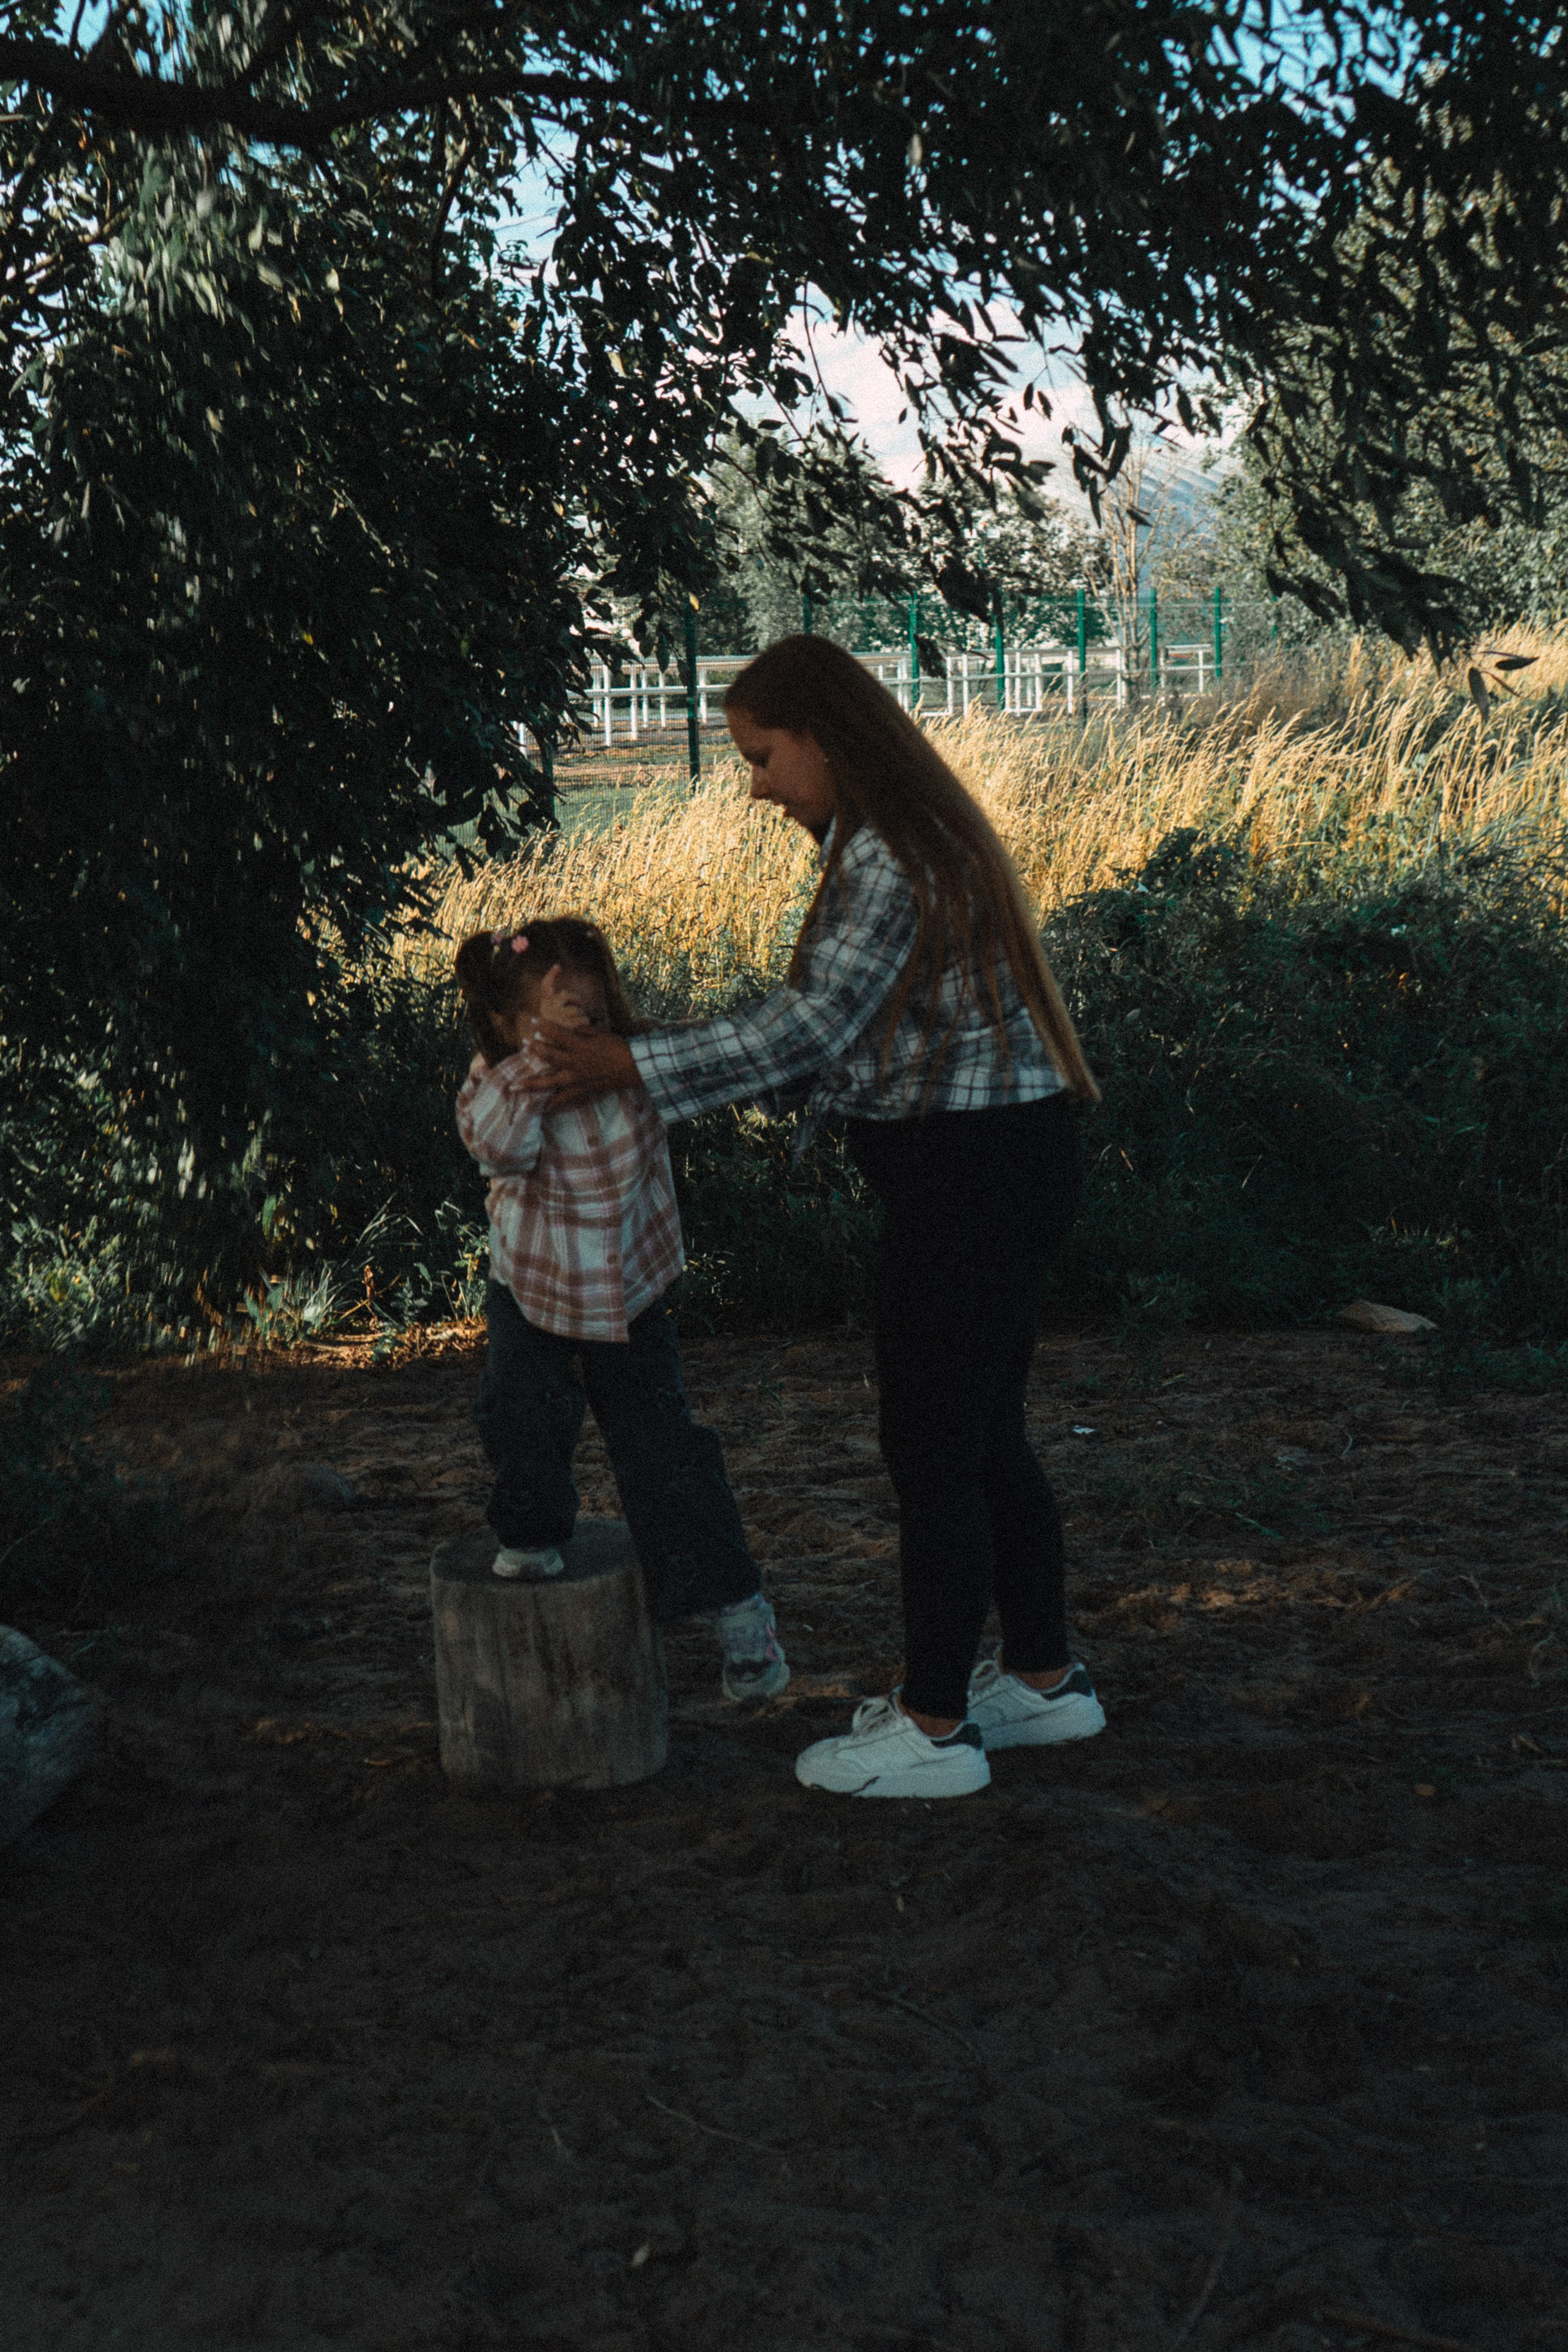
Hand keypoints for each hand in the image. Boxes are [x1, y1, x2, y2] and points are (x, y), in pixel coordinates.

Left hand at [524, 1021, 638, 1105]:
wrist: (634, 1067)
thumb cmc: (619, 1047)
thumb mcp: (600, 1033)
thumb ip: (582, 1031)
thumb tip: (570, 1029)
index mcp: (579, 1045)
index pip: (556, 1033)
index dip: (543, 1026)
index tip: (533, 1021)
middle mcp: (574, 1062)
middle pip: (548, 1056)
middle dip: (534, 1049)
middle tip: (524, 1044)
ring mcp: (576, 1077)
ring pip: (549, 1081)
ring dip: (531, 1084)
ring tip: (515, 1086)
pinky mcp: (582, 1089)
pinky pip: (564, 1099)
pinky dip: (553, 1105)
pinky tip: (541, 1109)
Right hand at [537, 963, 589, 1030]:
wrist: (554, 1046)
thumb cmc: (559, 1024)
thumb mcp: (557, 1008)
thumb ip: (559, 994)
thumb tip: (558, 965)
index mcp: (545, 1004)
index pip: (545, 986)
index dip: (550, 975)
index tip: (558, 966)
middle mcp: (547, 1011)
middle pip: (565, 995)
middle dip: (575, 999)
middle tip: (576, 1006)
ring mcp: (556, 1021)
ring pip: (575, 1009)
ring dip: (580, 1013)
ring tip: (576, 1020)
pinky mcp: (566, 1030)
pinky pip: (582, 1019)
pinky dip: (584, 1021)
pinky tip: (580, 1026)